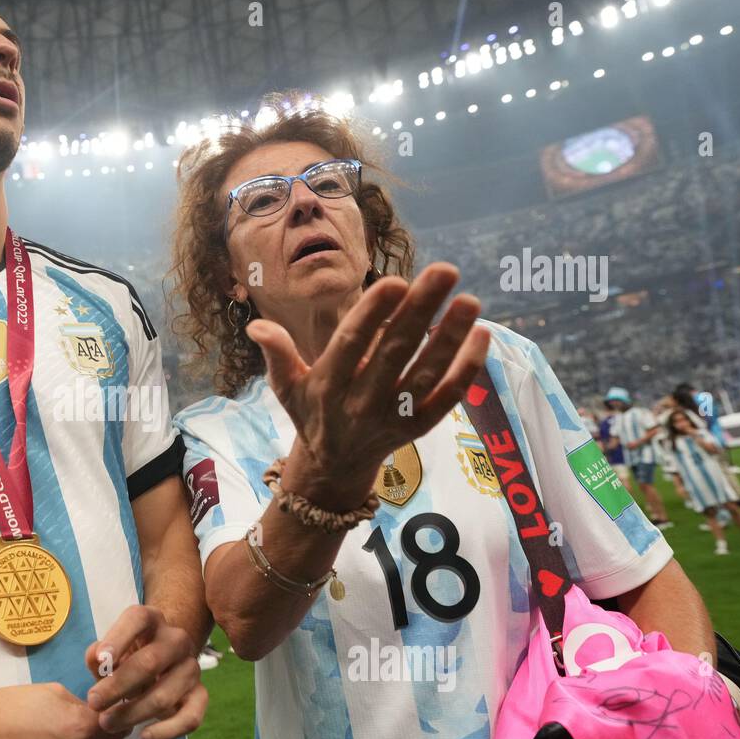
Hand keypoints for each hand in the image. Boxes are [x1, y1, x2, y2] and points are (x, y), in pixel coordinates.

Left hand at [84, 605, 207, 738]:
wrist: (158, 667)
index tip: (99, 661)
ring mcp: (191, 667)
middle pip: (150, 662)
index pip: (137, 620)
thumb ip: (97, 655)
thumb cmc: (125, 658)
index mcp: (151, 620)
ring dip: (133, 713)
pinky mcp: (200, 694)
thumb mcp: (108, 652)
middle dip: (118, 686)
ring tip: (107, 723)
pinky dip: (167, 731)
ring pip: (165, 695)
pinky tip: (145, 736)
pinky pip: (190, 718)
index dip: (117, 639)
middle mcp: (176, 640)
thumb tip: (98, 661)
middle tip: (94, 703)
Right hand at [246, 262, 489, 509]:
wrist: (333, 468)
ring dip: (450, 338)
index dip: (372, 314)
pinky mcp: (418, 427)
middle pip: (395, 352)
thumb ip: (277, 353)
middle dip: (420, 310)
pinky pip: (447, 398)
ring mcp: (392, 417)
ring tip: (470, 300)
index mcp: (327, 386)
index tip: (395, 281)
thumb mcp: (284, 386)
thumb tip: (258, 325)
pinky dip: (466, 370)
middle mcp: (361, 402)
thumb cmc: (309, 412)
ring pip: (426, 374)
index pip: (350, 346)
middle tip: (445, 270)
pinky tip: (481, 335)